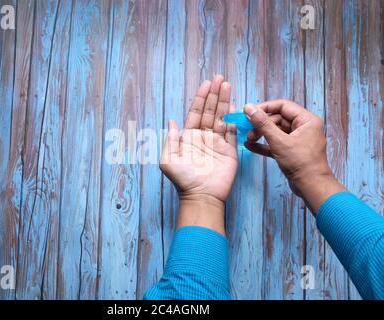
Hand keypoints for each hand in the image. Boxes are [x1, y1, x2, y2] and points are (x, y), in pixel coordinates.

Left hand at [160, 75, 237, 233]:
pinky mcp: (229, 151)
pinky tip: (236, 106)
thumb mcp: (168, 160)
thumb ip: (169, 140)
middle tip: (220, 78)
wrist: (201, 196)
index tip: (206, 83)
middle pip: (210, 111)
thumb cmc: (182, 180)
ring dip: (224, 102)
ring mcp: (217, 143)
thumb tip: (171, 120)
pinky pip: (232, 132)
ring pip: (222, 117)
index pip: (196, 112)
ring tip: (228, 85)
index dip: (201, 98)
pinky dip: (234, 119)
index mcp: (190, 137)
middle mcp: (204, 137)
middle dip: (214, 94)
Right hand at [243, 100, 345, 212]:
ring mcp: (297, 140)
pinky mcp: (291, 151)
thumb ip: (263, 124)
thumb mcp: (279, 141)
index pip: (283, 106)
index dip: (265, 107)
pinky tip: (251, 146)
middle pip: (277, 119)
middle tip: (247, 128)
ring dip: (260, 134)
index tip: (250, 111)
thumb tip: (249, 108)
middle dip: (261, 124)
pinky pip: (275, 143)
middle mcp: (303, 127)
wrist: (311, 186)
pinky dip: (264, 144)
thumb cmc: (302, 163)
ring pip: (275, 132)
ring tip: (248, 139)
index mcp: (306, 120)